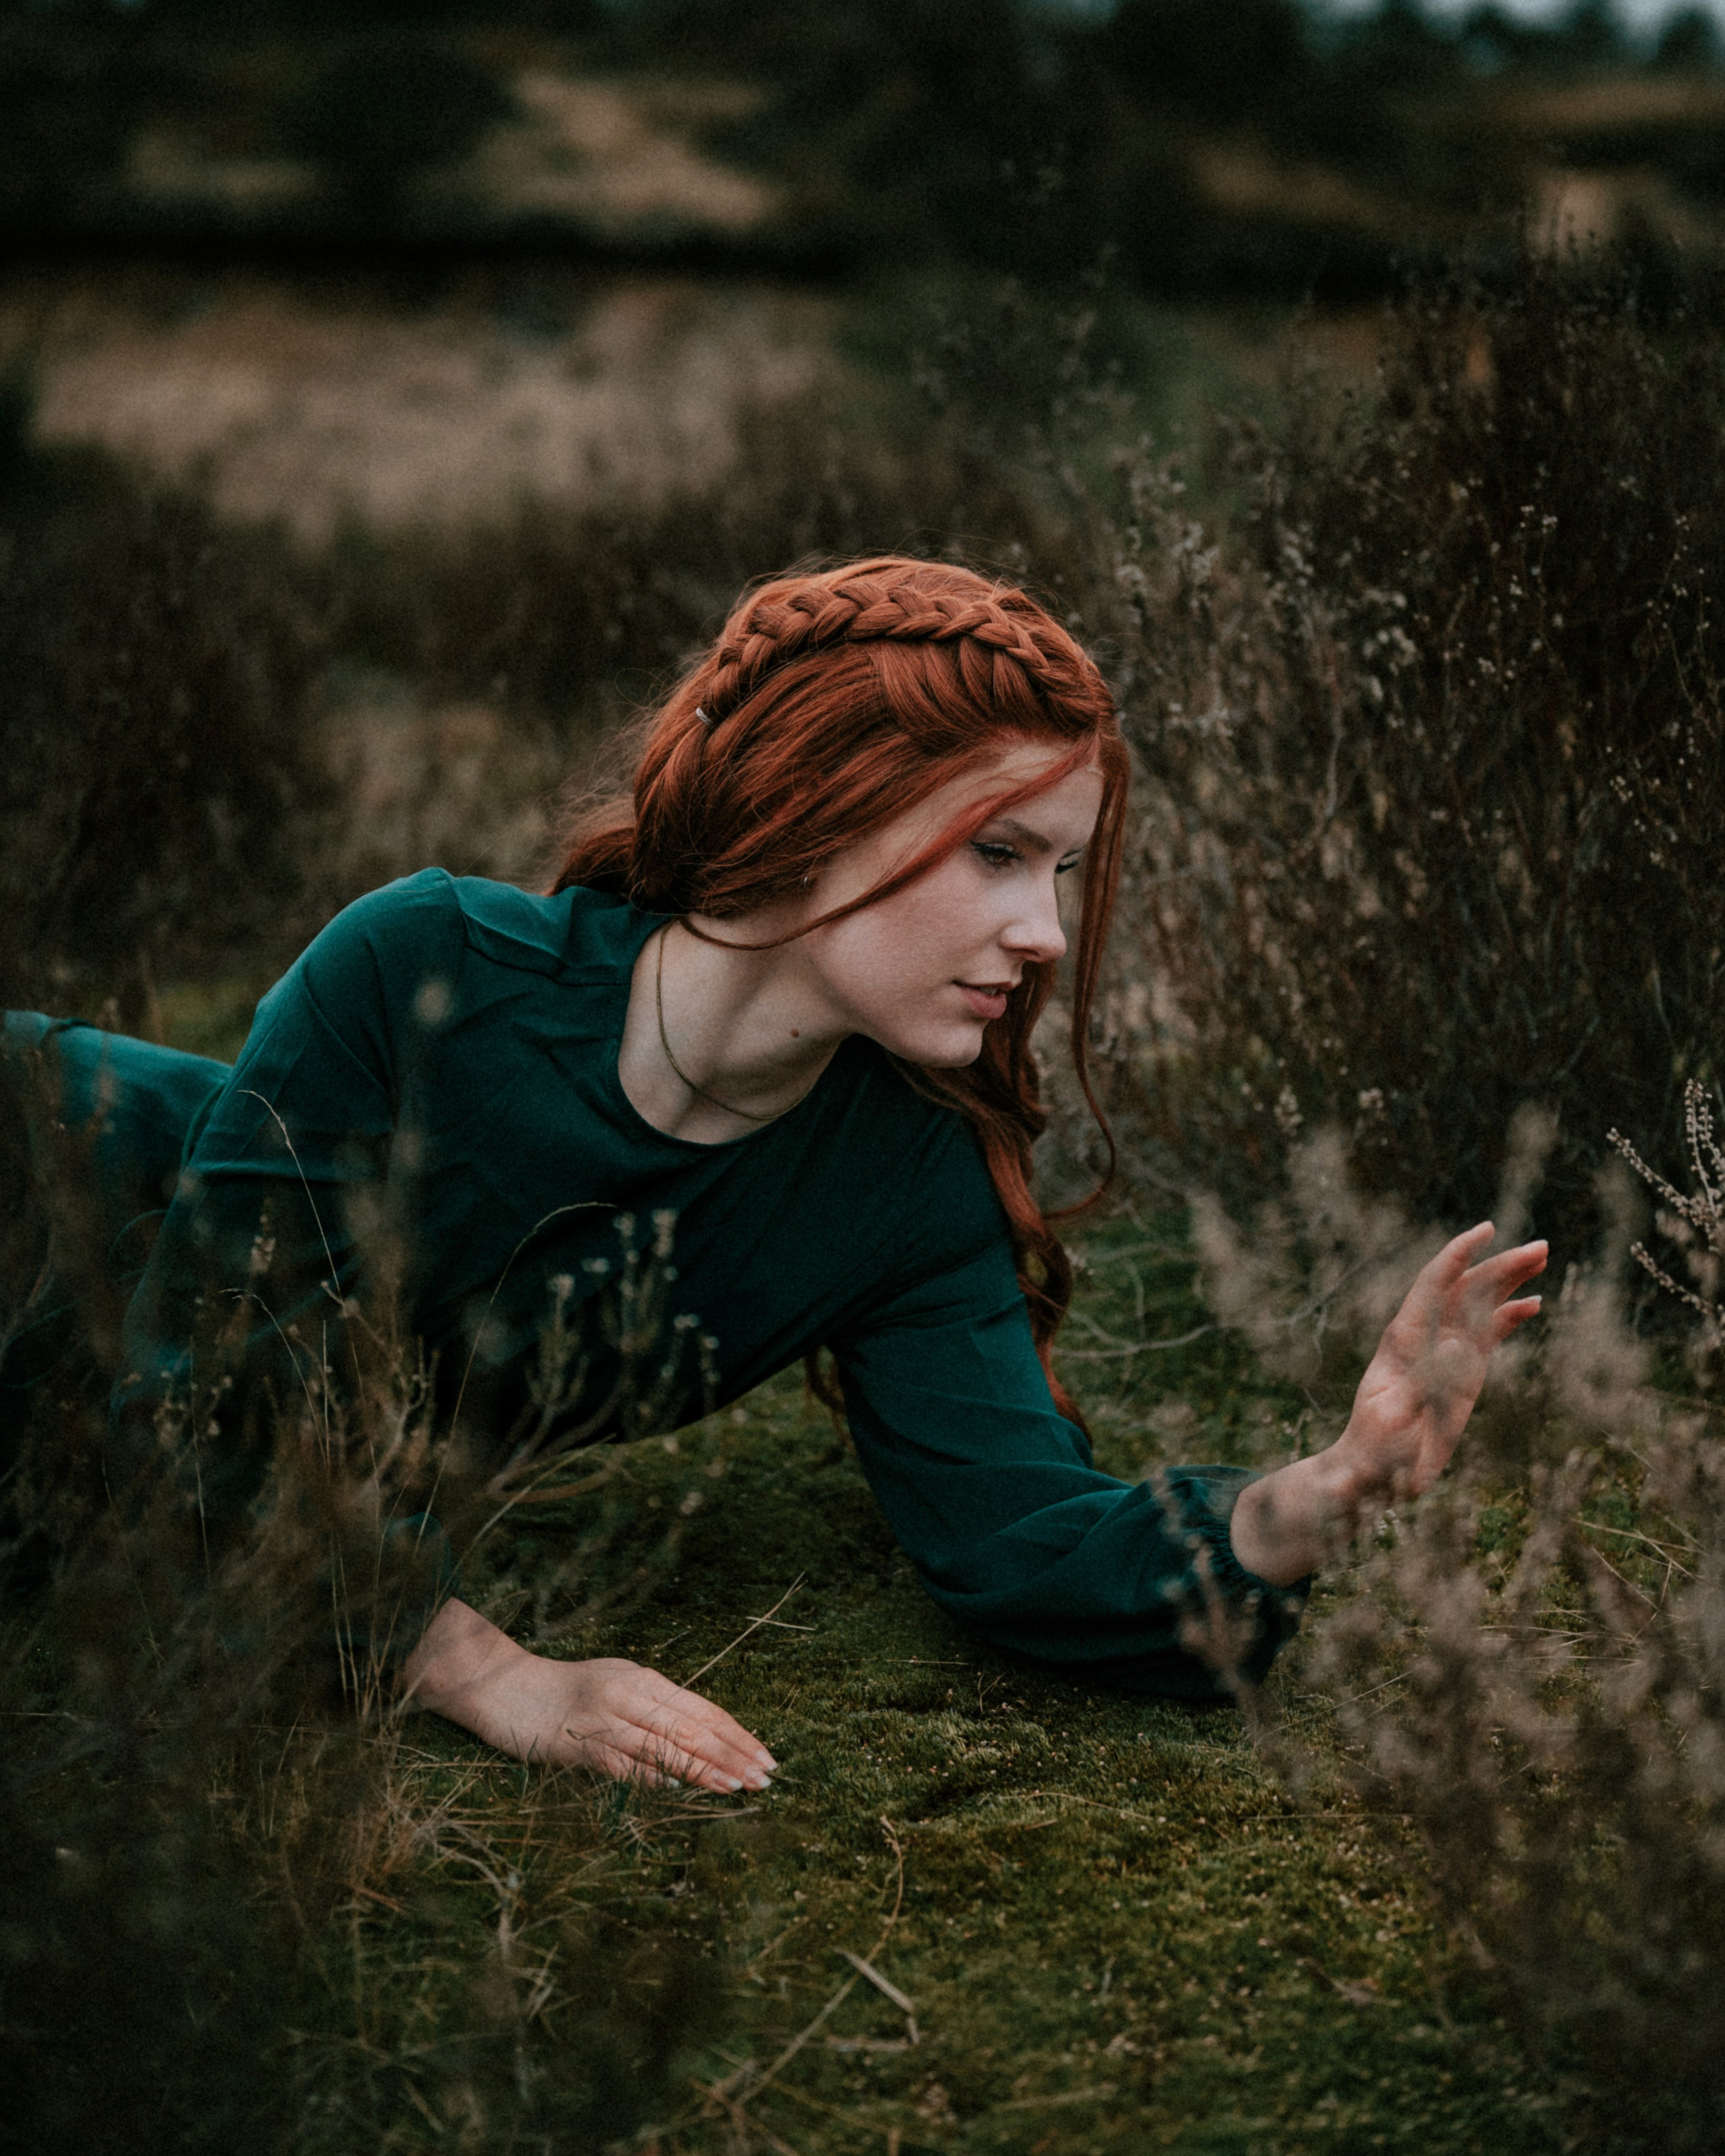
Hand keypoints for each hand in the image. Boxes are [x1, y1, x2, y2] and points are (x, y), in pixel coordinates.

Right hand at [399, 1597, 776, 1792]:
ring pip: (666, 1747)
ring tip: (740, 1786)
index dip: (737, 1733)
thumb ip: (656, 1707)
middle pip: (692, 1727)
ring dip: (706, 1769)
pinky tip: (683, 1788)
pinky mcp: (582, 1746)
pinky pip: (627, 1765)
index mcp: (643, 1679)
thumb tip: (703, 1736)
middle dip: (733, 1753)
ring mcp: (606, 1721)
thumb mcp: (618, 1686)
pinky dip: (658, 1777)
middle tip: (767, 1776)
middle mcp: (630, 1695)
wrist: (508, 1690)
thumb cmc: (568, 1690)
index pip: (702, 1709)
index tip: (766, 1755)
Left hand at [1230, 1223, 1545, 1586]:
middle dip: (1500, 1265)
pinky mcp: (1460, 1377)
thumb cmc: (1374, 1452)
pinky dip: (1509, 1318)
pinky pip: (1487, 1338)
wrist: (1371, 1476)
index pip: (1432, 1287)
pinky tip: (1533, 1305)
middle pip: (1464, 1290)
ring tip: (1542, 1257)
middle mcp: (1424, 1341)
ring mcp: (1444, 1357)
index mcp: (1402, 1343)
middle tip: (1541, 1247)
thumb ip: (1422, 1386)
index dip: (1458, 1256)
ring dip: (1509, 1282)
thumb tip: (1458, 1344)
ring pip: (1479, 1307)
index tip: (1486, 1230)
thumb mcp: (1393, 1422)